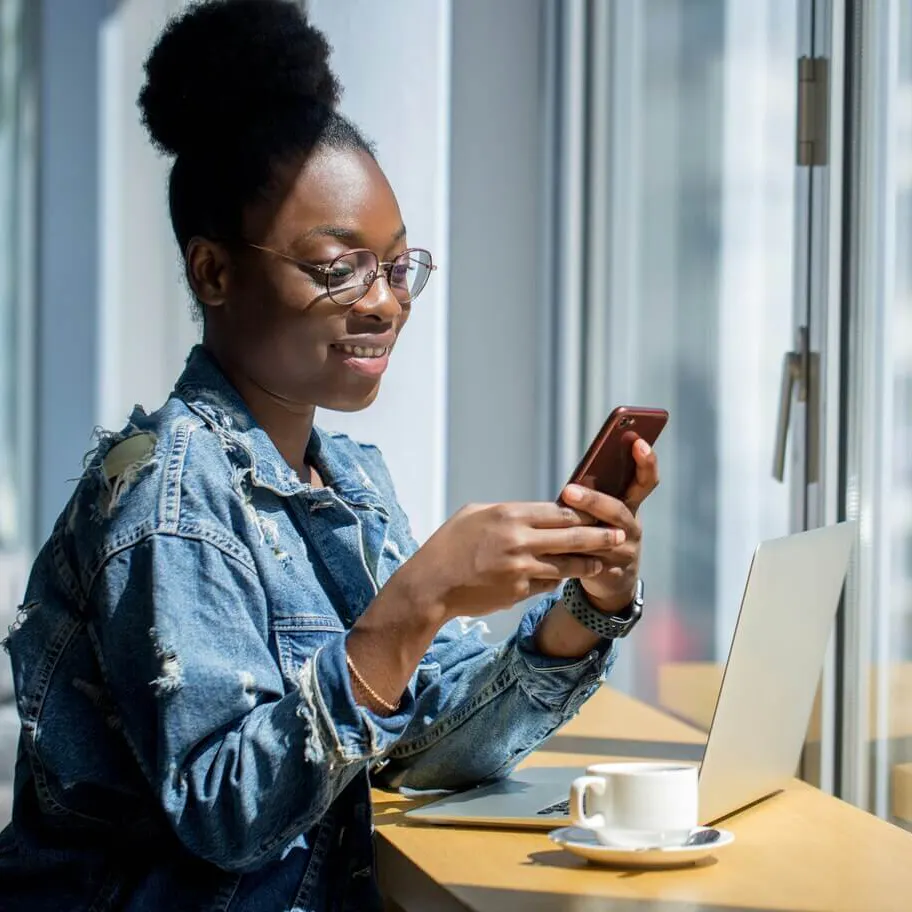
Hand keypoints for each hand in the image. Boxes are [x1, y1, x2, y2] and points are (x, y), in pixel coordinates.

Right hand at [394, 500, 626, 620]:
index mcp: (509, 515)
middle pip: (573, 536)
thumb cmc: (449, 545)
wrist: (431, 585)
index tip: (600, 512)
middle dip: (601, 536)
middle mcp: (519, 540)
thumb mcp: (475, 514)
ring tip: (602, 561)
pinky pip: (546, 584)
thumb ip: (508, 512)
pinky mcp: (518, 592)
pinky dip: (556, 580)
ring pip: (566, 565)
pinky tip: (567, 578)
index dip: (584, 513)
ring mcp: (520, 568)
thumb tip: (536, 512)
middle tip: (621, 535)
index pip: (559, 511)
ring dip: (588, 563)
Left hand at [559, 438, 659, 612]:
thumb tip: (571, 485)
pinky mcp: (611, 573)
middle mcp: (631, 526)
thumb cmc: (600, 532)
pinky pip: (590, 562)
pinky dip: (570, 554)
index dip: (646, 462)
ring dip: (578, 528)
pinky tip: (550, 549)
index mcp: (631, 504)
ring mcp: (625, 551)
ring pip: (602, 538)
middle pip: (616, 510)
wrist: (612, 581)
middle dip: (593, 500)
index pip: (646, 480)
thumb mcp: (603, 512)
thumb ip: (597, 495)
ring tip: (555, 521)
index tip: (638, 442)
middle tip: (568, 491)